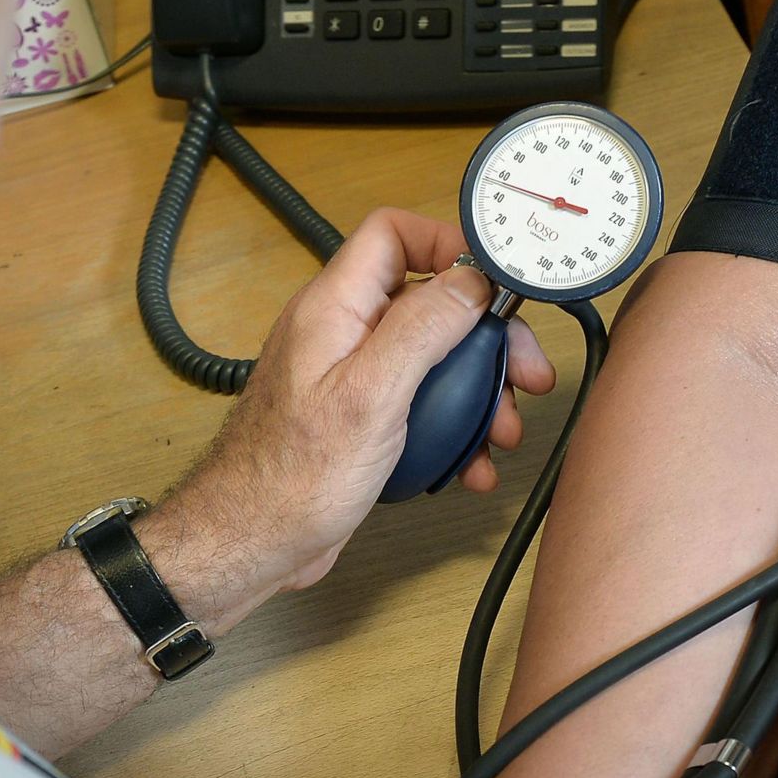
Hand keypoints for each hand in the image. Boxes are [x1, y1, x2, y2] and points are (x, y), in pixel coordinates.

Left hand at [168, 208, 554, 598]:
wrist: (251, 543)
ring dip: (477, 393)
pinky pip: (419, 406)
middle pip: (428, 302)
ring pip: (431, 360)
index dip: (449, 244)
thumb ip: (421, 329)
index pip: (392, 235)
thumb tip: (470, 281)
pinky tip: (471, 464)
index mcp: (335, 308)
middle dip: (484, 338)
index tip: (498, 283)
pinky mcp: (359, 419)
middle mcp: (341, 333)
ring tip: (503, 431)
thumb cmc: (292, 477)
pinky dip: (452, 430)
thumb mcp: (371, 395)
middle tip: (525, 374)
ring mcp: (350, 377)